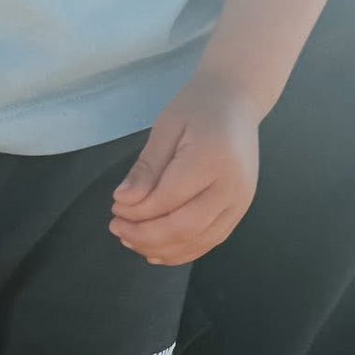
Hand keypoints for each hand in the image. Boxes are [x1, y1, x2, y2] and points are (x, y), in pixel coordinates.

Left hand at [110, 72, 260, 264]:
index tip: (115, 207)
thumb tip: (123, 201)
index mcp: (213, 158)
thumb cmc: (198, 109)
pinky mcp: (239, 213)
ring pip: (196, 242)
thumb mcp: (166, 128)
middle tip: (117, 228)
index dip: (137, 211)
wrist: (237, 102)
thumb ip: (147, 167)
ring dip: (159, 248)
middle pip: (184, 228)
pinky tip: (154, 250)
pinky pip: (207, 243)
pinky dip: (179, 252)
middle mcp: (232, 187)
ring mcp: (239, 203)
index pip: (168, 199)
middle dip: (144, 235)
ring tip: (130, 239)